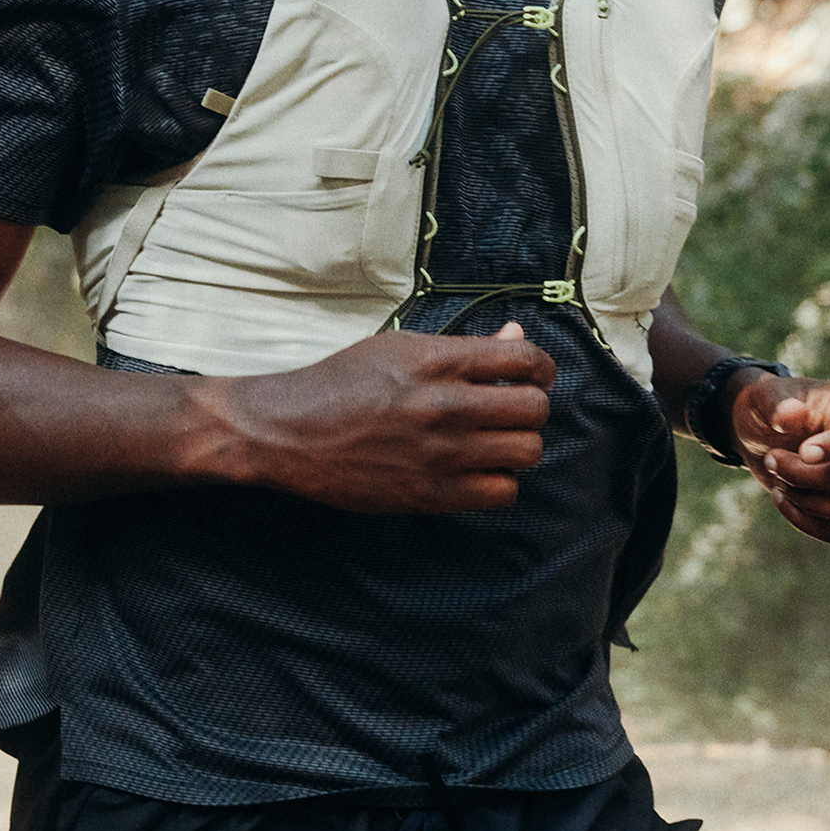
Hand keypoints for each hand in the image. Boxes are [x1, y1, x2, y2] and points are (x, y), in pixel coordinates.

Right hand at [230, 319, 554, 513]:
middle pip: (534, 409)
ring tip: (494, 441)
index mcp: (436, 361)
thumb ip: (462, 347)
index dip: (540, 368)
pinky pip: (502, 492)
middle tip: (509, 410)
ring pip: (526, 452)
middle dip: (529, 407)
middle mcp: (444, 406)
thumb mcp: (399, 347)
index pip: (525, 359)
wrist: (289, 432)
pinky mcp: (431, 493)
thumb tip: (516, 337)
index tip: (530, 376)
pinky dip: (499, 481)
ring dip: (517, 445)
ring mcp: (440, 453)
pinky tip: (478, 470)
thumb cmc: (341, 383)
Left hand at [732, 374, 829, 544]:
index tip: (804, 451)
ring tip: (779, 482)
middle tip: (771, 458)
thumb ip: (776, 403)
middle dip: (803, 476)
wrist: (761, 435)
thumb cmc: (769, 409)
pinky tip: (781, 497)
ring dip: (808, 502)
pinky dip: (804, 521)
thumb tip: (792, 416)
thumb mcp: (763, 397)